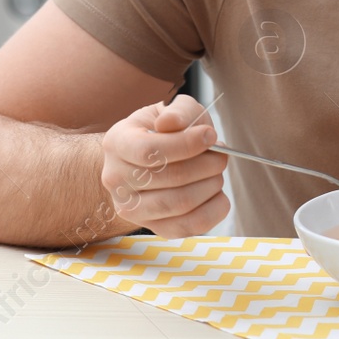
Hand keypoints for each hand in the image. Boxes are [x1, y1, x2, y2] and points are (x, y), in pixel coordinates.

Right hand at [99, 93, 229, 237]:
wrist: (146, 160)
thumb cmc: (162, 132)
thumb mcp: (168, 111)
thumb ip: (176, 112)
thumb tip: (171, 123)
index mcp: (117, 143)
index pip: (148, 150)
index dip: (185, 143)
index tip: (210, 134)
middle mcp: (117, 179)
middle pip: (170, 177)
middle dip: (207, 164)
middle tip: (221, 154)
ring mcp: (132, 208)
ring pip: (179, 203)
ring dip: (210, 185)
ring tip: (217, 171)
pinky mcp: (153, 227)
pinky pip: (188, 227)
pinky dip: (213, 210)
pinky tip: (217, 193)